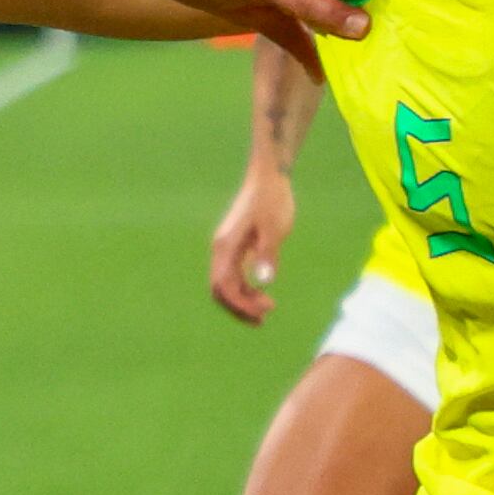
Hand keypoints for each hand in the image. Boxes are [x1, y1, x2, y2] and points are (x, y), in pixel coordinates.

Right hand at [209, 167, 293, 324]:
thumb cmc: (272, 199)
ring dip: (243, 299)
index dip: (241, 304)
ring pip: (226, 284)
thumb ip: (267, 254)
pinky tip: (262, 291)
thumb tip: (263, 281)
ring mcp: (227, 248)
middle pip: (219, 290)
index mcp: (226, 246)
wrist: (269, 176)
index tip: (263, 313)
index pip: (224, 285)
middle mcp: (221, 249)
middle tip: (262, 319)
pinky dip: (245, 287)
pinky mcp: (236, 245)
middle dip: (238, 308)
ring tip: (268, 307)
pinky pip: (234, 274)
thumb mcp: (274, 228)